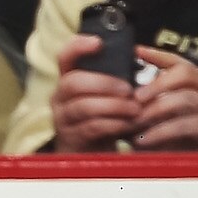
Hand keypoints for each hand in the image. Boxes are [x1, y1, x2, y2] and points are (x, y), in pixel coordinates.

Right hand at [47, 30, 140, 149]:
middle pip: (73, 82)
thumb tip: (137, 56)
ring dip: (114, 106)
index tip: (99, 43)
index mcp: (68, 81)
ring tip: (135, 109)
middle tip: (129, 90)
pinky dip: (114, 124)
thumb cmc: (103, 118)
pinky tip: (128, 124)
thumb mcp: (104, 95)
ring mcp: (62, 119)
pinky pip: (92, 127)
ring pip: (84, 106)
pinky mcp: (71, 139)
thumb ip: (112, 76)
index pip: (65, 57)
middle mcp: (60, 98)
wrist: (92, 154)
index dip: (78, 47)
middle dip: (104, 83)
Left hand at [126, 47, 197, 149]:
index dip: (158, 55)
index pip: (178, 61)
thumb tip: (120, 93)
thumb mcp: (162, 118)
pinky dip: (161, 131)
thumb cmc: (181, 141)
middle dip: (156, 83)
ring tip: (135, 122)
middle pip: (184, 73)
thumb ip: (149, 104)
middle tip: (135, 98)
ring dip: (155, 110)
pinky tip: (143, 140)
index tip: (136, 51)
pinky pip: (185, 124)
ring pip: (184, 98)